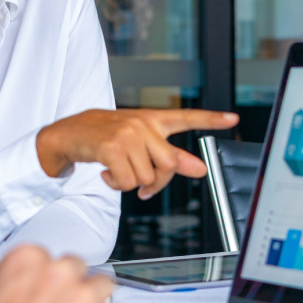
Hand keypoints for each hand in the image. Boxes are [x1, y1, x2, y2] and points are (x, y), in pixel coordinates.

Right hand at [0, 246, 127, 302]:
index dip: (47, 279)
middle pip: (79, 268)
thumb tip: (15, 301)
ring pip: (103, 287)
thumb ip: (10, 293)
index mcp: (27, 260)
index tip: (46, 292)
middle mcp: (59, 273)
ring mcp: (85, 298)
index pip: (49, 257)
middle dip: (72, 288)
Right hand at [36, 109, 238, 197]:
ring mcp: (128, 134)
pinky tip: (107, 172)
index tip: (233, 119)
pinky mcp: (112, 147)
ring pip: (147, 177)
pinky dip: (117, 185)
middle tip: (142, 183)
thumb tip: (200, 168)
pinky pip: (127, 182)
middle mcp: (143, 124)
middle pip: (169, 164)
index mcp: (152, 120)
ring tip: (117, 170)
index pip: (187, 117)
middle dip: (157, 181)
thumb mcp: (140, 142)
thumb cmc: (105, 137)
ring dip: (131, 183)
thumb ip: (170, 156)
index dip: (212, 119)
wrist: (69, 133)